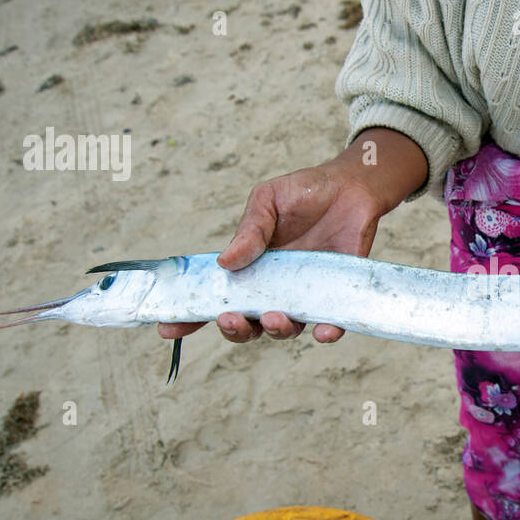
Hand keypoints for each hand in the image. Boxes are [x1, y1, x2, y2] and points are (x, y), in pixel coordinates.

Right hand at [158, 127, 427, 345]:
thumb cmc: (304, 194)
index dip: (190, 316)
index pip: (216, 298)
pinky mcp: (337, 296)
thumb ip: (250, 231)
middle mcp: (274, 288)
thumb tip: (224, 262)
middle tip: (230, 318)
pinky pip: (331, 324)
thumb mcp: (267, 202)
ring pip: (284, 329)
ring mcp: (304, 295)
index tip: (168, 327)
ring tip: (274, 317)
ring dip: (276, 330)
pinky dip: (327, 332)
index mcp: (249, 268)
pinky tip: (324, 331)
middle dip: (235, 329)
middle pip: (247, 324)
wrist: (351, 187)